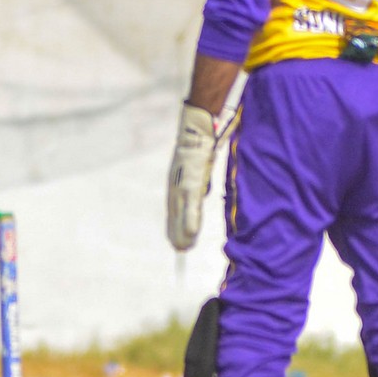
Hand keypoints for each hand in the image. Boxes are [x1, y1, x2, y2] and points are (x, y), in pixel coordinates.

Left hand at [166, 102, 222, 251]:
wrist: (199, 126)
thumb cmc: (201, 142)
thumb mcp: (200, 166)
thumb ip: (200, 180)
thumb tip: (202, 192)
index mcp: (178, 181)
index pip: (175, 207)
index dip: (176, 223)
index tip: (177, 238)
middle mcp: (176, 185)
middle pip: (175, 214)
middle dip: (176, 232)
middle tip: (179, 250)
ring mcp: (182, 185)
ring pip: (180, 215)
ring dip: (181, 233)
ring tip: (182, 249)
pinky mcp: (191, 184)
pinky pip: (190, 208)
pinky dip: (190, 223)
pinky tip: (190, 236)